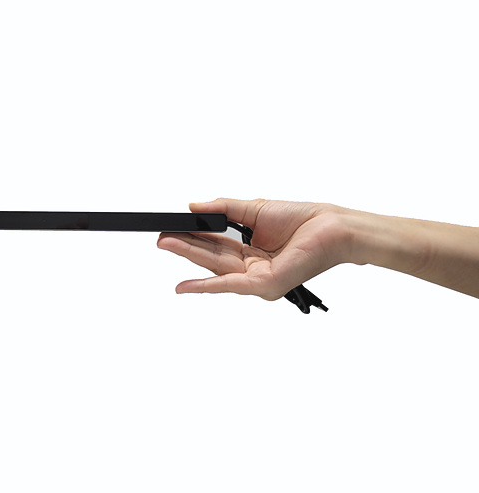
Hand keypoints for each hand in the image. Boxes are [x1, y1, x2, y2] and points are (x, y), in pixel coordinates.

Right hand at [157, 198, 349, 299]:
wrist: (332, 226)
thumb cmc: (303, 219)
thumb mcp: (253, 209)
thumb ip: (223, 208)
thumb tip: (194, 206)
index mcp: (250, 251)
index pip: (214, 245)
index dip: (191, 237)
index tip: (170, 229)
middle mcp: (252, 268)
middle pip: (211, 257)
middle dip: (184, 247)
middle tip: (160, 239)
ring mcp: (257, 279)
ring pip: (216, 267)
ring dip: (189, 256)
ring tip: (166, 243)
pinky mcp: (265, 285)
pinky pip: (230, 285)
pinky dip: (206, 286)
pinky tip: (185, 286)